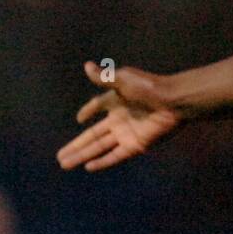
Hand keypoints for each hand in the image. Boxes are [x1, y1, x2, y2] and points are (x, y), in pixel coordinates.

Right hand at [57, 61, 181, 171]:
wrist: (173, 102)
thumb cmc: (148, 87)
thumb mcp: (123, 79)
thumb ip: (103, 78)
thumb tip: (86, 66)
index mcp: (115, 100)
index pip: (98, 107)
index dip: (88, 112)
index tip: (79, 118)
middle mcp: (119, 119)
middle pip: (92, 136)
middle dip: (76, 146)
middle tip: (59, 157)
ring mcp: (126, 134)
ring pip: (99, 147)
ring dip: (82, 155)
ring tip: (64, 164)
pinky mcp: (135, 145)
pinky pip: (115, 155)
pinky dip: (102, 162)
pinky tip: (88, 167)